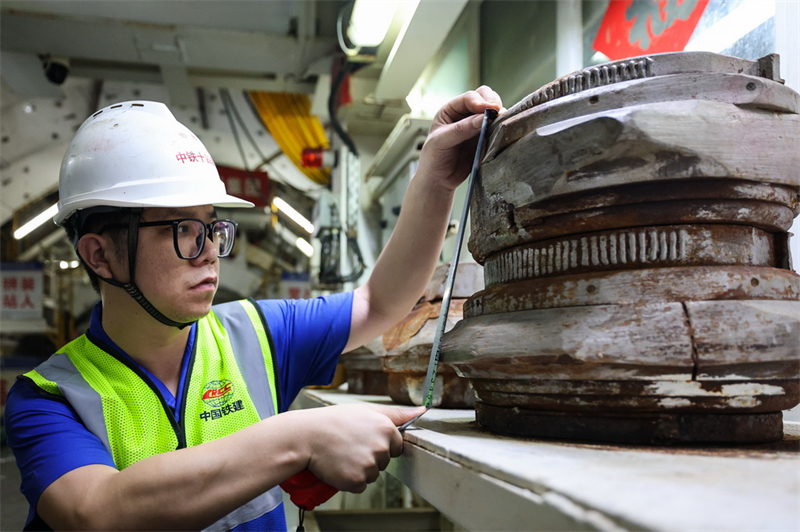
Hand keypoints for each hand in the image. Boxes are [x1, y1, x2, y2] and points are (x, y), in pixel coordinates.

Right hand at [297, 404, 424, 492]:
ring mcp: (369, 466)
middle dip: (370, 456)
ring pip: (372, 474)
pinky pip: (360, 485)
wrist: (307, 436)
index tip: (364, 439)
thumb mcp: (366, 410)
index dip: (380, 444)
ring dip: (359, 468)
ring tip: (343, 454)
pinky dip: (349, 479)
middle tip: (350, 445)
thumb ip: (397, 413)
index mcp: (387, 429)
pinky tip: (339, 465)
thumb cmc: (334, 421)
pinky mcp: (357, 480)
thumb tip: (422, 410)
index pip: (396, 446)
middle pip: (384, 461)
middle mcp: (381, 448)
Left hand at [416, 86, 503, 190]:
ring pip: (493, 111)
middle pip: (484, 97)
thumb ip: (460, 129)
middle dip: (492, 102)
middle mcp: (465, 114)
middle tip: (498, 113)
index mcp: (450, 110)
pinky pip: (497, 128)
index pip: (469, 98)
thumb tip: (483, 118)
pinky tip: (502, 132)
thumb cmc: (433, 159)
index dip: (480, 101)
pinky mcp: (485, 138)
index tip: (488, 110)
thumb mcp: (441, 142)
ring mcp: (477, 126)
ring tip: (501, 122)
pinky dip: (502, 127)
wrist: (439, 180)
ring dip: (499, 114)